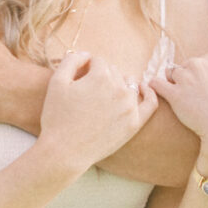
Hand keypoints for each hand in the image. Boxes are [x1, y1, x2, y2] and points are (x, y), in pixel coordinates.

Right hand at [37, 52, 159, 175]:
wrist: (64, 152)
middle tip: (87, 93)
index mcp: (100, 76)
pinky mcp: (134, 124)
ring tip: (104, 96)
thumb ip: (72, 60)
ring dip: (118, 84)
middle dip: (101, 77)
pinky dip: (149, 93)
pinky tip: (145, 88)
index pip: (97, 61)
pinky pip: (150, 103)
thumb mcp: (56, 82)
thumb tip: (87, 55)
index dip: (86, 68)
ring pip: (129, 84)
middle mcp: (119, 89)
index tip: (78, 80)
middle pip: (113, 72)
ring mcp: (129, 107)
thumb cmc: (56, 117)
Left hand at [157, 52, 207, 186]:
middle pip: (185, 66)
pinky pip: (156, 84)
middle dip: (187, 79)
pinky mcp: (175, 94)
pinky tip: (156, 94)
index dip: (200, 75)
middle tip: (196, 98)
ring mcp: (187, 78)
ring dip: (174, 85)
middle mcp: (200, 64)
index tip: (206, 88)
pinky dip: (155, 88)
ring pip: (171, 74)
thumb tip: (200, 74)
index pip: (200, 60)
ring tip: (184, 101)